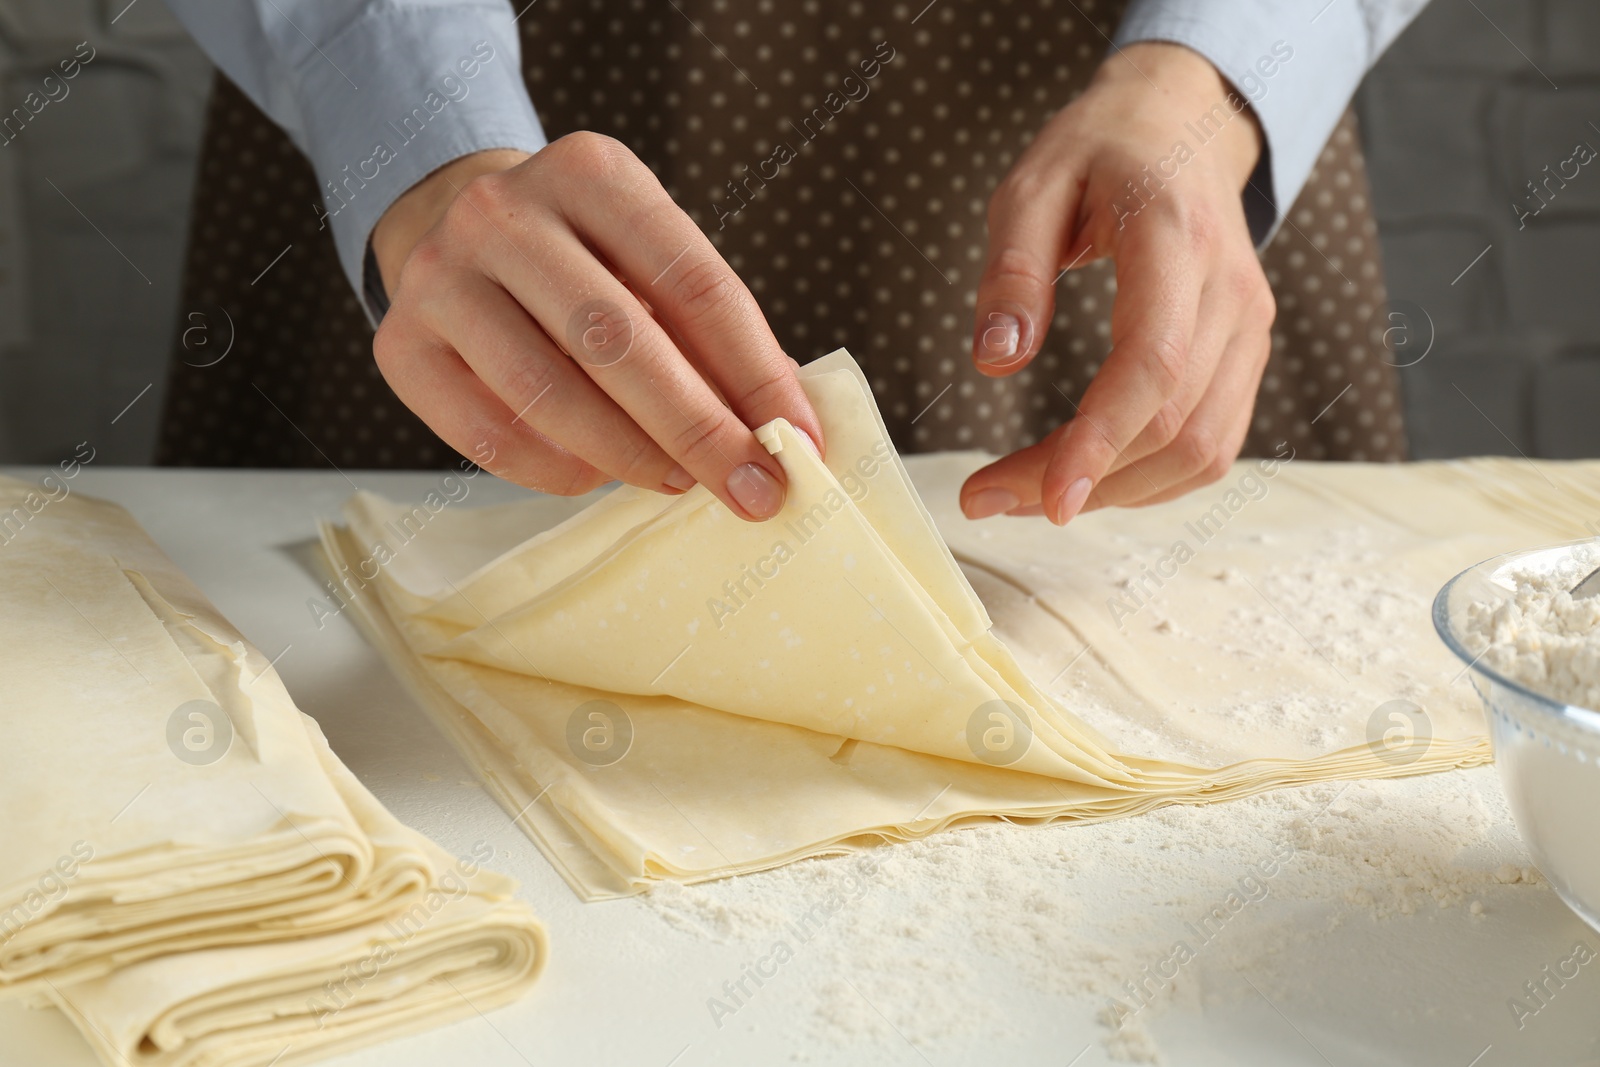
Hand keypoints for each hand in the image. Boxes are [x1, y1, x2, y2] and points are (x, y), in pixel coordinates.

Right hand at [369, 134, 822, 520]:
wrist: (450, 228)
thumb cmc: (581, 261)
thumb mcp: (647, 262)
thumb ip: (706, 333)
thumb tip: (779, 432)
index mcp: (591, 173)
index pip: (694, 281)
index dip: (755, 370)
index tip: (797, 440)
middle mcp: (503, 212)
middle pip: (618, 339)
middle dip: (698, 429)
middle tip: (752, 490)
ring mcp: (440, 276)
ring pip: (548, 393)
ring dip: (629, 456)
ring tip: (676, 481)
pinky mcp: (401, 344)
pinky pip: (490, 434)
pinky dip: (557, 471)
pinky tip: (596, 475)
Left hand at [959, 43, 1273, 523]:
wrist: (1182, 125)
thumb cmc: (1100, 152)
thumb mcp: (1031, 186)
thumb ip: (1011, 272)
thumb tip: (995, 365)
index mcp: (1175, 239)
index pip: (1152, 362)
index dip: (1100, 441)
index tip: (1045, 498)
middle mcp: (1230, 291)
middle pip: (1173, 424)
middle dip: (1082, 479)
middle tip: (989, 498)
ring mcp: (1249, 327)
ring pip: (1201, 449)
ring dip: (1114, 491)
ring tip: (1027, 494)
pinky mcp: (1246, 354)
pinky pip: (1214, 443)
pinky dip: (1150, 479)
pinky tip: (1086, 476)